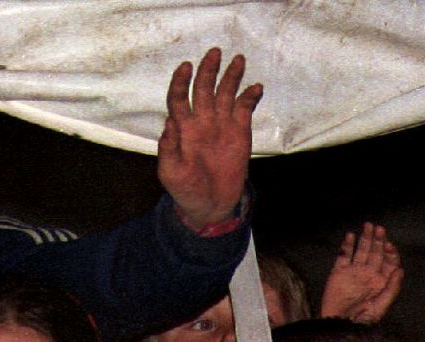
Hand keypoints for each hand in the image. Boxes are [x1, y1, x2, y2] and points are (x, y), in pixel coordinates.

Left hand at [158, 47, 262, 231]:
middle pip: (203, 88)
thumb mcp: (170, 173)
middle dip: (208, 70)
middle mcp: (202, 121)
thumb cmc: (185, 189)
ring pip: (225, 93)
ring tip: (238, 60)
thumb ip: (168, 150)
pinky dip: (250, 97)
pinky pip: (245, 109)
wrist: (209, 205)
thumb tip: (169, 123)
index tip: (186, 68)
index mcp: (182, 128)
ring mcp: (221, 125)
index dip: (181, 82)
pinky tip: (255, 87)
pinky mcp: (239, 132)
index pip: (179, 98)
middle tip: (214, 53)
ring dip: (231, 76)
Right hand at [320, 222, 402, 322]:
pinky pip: (343, 255)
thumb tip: (400, 270)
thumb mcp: (380, 307)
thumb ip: (392, 289)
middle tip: (379, 229)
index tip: (389, 245)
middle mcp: (368, 273)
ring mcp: (353, 271)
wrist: (338, 326)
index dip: (390, 252)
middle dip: (378, 240)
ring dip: (365, 238)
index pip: (389, 262)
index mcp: (381, 281)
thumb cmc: (362, 320)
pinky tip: (351, 236)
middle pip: (376, 252)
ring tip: (368, 226)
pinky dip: (347, 245)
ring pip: (361, 250)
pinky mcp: (338, 272)